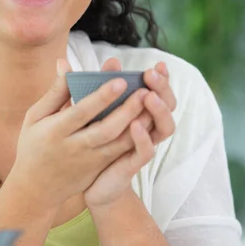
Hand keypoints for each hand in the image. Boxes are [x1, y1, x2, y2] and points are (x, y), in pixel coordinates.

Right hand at [8, 59, 148, 209]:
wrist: (36, 188)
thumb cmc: (34, 144)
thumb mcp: (35, 117)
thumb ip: (54, 92)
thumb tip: (64, 62)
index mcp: (55, 131)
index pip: (82, 112)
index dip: (101, 97)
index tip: (120, 80)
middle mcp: (74, 147)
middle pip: (105, 129)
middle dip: (127, 110)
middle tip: (145, 90)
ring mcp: (89, 161)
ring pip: (118, 143)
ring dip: (138, 124)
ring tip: (152, 103)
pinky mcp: (99, 168)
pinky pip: (121, 153)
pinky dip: (136, 138)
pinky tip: (148, 121)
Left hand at [84, 58, 176, 208]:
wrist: (90, 183)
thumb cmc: (92, 144)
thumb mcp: (90, 113)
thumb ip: (90, 89)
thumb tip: (76, 61)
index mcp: (140, 114)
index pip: (160, 93)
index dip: (163, 79)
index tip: (158, 64)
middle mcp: (148, 128)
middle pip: (168, 106)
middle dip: (162, 88)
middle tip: (150, 74)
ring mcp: (143, 146)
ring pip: (164, 127)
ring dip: (159, 110)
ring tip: (148, 96)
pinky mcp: (133, 164)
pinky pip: (146, 150)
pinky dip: (143, 137)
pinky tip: (135, 124)